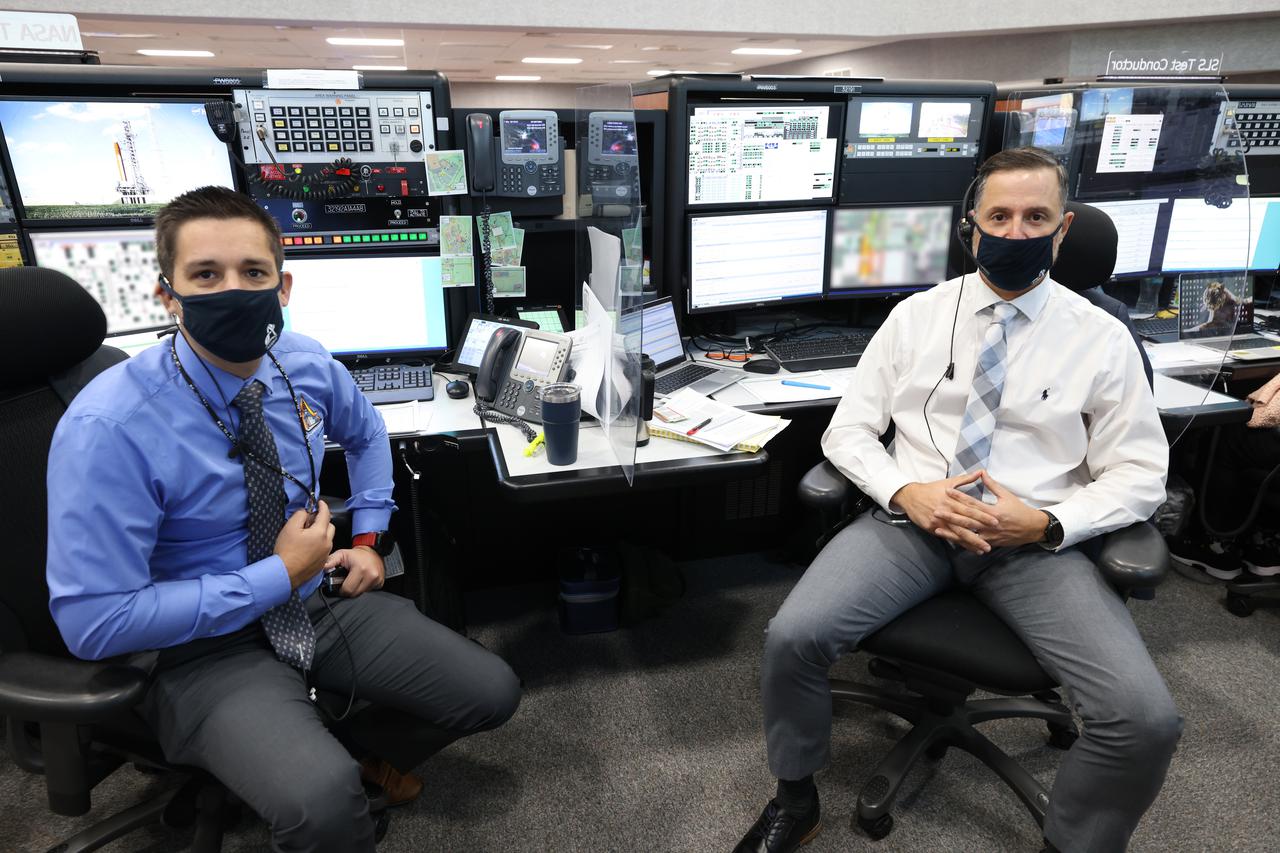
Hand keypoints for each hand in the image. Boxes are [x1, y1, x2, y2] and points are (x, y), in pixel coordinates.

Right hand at [274, 501, 334, 588]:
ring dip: (321, 533)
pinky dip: (319, 544)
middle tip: (310, 520)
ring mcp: (326, 554)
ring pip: (328, 538)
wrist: (285, 573)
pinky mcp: (322, 563)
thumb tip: (306, 512)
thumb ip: (300, 515)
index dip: (323, 506)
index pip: (325, 514)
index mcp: (320, 533)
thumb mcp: (290, 527)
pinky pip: (324, 549)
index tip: (319, 502)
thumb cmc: (286, 550)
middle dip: (323, 520)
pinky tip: (307, 547)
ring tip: (307, 535)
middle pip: (330, 526)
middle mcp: (327, 543)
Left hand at [323, 545, 384, 597]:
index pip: (347, 589)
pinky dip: (364, 588)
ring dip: (356, 589)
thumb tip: (321, 568)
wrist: (372, 551)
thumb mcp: (341, 554)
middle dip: (348, 591)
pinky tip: (362, 580)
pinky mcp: (381, 582)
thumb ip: (330, 561)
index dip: (341, 590)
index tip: (339, 585)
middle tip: (346, 583)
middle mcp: (371, 575)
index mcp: (360, 569)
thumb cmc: (355, 555)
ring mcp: (377, 579)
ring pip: (362, 593)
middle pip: (354, 594)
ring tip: (354, 580)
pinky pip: (369, 591)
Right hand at [891, 472, 998, 554]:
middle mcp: (946, 511)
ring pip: (958, 533)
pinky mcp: (933, 528)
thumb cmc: (931, 489)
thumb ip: (966, 479)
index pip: (970, 508)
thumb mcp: (948, 482)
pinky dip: (960, 543)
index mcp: (951, 499)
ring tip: (984, 548)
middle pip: (966, 522)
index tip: (996, 520)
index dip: (983, 515)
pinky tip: (969, 548)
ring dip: (972, 542)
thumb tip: (980, 472)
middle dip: (981, 531)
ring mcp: (939, 521)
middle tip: (994, 538)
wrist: (910, 496)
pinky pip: (948, 537)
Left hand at [935, 471, 1049, 548]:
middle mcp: (991, 525)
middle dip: (951, 516)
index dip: (959, 496)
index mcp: (994, 511)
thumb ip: (992, 485)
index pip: (973, 503)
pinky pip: (974, 544)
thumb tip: (981, 472)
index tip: (947, 490)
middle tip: (936, 511)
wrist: (1033, 529)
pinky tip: (951, 541)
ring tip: (938, 528)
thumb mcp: (1007, 495)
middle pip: (967, 520)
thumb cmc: (1019, 510)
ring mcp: (990, 536)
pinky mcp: (991, 543)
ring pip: (968, 535)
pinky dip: (962, 543)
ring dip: (952, 532)